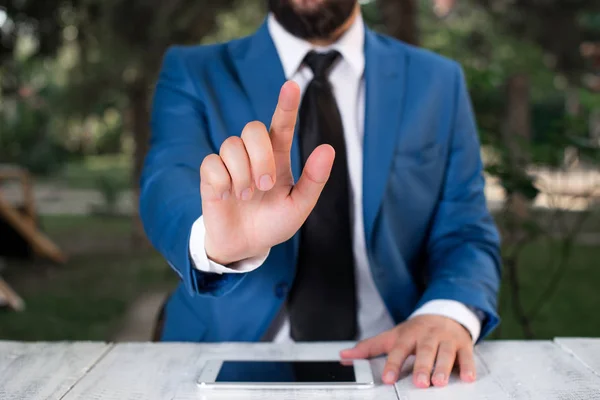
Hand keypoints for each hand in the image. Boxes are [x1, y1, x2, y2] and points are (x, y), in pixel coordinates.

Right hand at [200, 81, 334, 264]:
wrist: (246, 246)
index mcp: (277, 157)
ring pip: (230, 145)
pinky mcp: (210, 175)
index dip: (286, 105)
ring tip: (247, 196)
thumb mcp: (299, 206)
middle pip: (252, 129)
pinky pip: (212, 163)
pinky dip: (223, 182)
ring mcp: (230, 164)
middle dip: (260, 157)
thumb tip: (328, 149)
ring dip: (242, 174)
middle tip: (265, 185)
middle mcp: (253, 155)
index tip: (291, 85)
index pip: (282, 124)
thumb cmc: (274, 223)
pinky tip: (227, 196)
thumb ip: (314, 180)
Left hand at [340, 315, 475, 387]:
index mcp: (408, 335)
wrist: (444, 313)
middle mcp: (427, 337)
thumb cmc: (415, 330)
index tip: (387, 379)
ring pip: (445, 354)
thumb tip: (344, 356)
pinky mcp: (462, 345)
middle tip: (420, 383)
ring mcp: (446, 340)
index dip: (392, 364)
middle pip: (424, 351)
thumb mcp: (392, 336)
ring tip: (440, 382)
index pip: (398, 350)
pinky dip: (467, 367)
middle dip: (422, 367)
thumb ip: (369, 348)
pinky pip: (466, 356)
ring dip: (443, 368)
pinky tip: (467, 377)